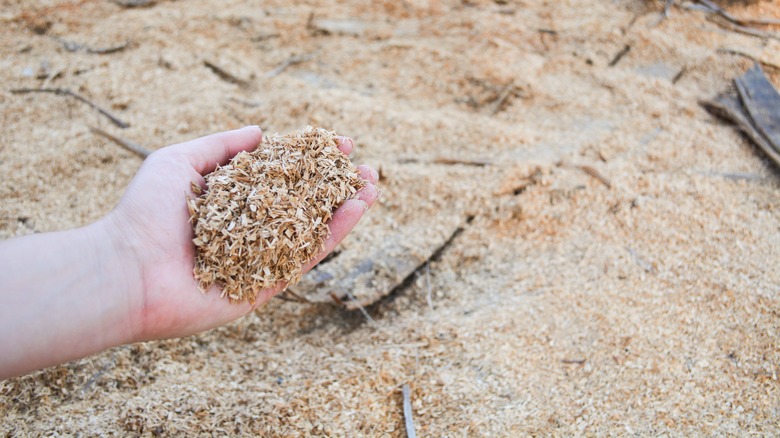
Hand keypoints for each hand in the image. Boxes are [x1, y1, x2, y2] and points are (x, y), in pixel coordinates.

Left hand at [103, 126, 378, 341]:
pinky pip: (304, 259)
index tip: (338, 144)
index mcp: (230, 201)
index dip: (310, 160)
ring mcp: (258, 259)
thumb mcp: (177, 161)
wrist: (126, 272)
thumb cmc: (144, 213)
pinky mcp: (264, 287)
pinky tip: (354, 211)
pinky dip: (332, 236)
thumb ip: (221, 146)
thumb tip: (261, 132)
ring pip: (311, 231)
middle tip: (366, 168)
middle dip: (336, 185)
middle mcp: (248, 229)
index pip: (280, 177)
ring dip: (345, 209)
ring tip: (373, 186)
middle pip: (303, 204)